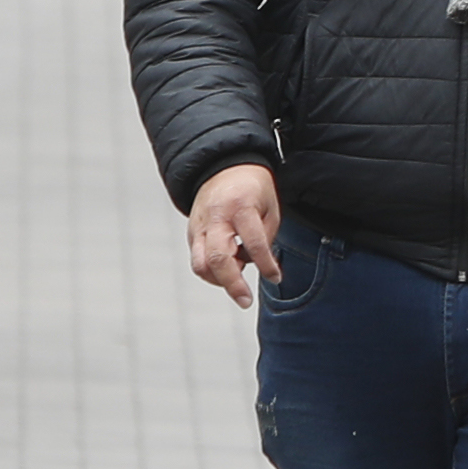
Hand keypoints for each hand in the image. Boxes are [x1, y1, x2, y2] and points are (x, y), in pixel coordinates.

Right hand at [189, 163, 284, 306]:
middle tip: (246, 300)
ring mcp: (199, 226)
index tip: (275, 277)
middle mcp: (216, 218)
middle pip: (217, 259)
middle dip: (232, 284)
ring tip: (238, 278)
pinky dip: (213, 271)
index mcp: (240, 207)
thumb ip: (265, 238)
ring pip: (201, 265)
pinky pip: (198, 260)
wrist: (223, 167)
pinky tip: (229, 266)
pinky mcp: (192, 233)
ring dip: (219, 280)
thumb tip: (258, 267)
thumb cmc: (253, 188)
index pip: (253, 243)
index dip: (266, 265)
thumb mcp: (270, 207)